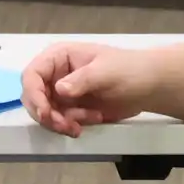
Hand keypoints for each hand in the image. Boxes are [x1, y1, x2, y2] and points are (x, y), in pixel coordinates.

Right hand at [24, 42, 162, 135]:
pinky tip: (93, 120)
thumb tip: (59, 90)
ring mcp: (62, 93)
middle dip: (46, 114)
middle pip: (33, 96)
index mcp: (58, 58)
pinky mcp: (72, 109)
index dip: (33, 94)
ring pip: (45, 112)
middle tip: (66, 126)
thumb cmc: (129, 70)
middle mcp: (54, 75)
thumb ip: (81, 80)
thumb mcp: (105, 71)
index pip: (32, 75)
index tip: (45, 113)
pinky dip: (71, 126)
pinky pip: (60, 121)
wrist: (151, 86)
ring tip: (83, 125)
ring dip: (60, 122)